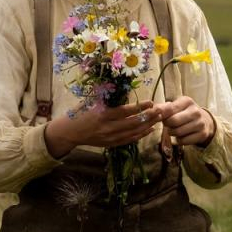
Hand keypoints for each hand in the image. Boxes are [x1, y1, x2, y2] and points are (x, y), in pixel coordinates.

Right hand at [43, 100, 162, 158]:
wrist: (70, 132)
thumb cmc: (79, 113)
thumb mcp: (91, 101)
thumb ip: (106, 97)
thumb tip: (123, 87)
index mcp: (103, 114)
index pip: (126, 111)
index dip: (140, 107)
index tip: (151, 102)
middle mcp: (108, 127)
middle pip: (133, 123)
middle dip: (149, 117)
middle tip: (161, 111)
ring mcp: (110, 137)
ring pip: (134, 132)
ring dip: (148, 125)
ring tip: (159, 119)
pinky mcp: (111, 143)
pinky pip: (129, 140)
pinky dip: (141, 135)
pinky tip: (150, 130)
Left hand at [152, 96, 214, 147]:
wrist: (204, 121)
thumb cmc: (184, 112)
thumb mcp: (176, 106)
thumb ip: (163, 107)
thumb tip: (151, 110)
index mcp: (187, 101)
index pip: (169, 109)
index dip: (160, 114)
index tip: (157, 117)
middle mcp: (195, 111)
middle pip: (173, 121)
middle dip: (167, 125)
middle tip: (167, 124)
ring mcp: (200, 123)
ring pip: (178, 132)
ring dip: (172, 133)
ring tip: (174, 129)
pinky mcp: (202, 134)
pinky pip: (183, 141)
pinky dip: (179, 140)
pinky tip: (181, 135)